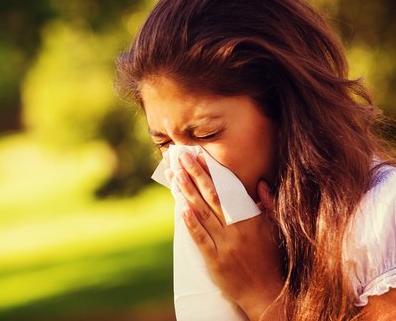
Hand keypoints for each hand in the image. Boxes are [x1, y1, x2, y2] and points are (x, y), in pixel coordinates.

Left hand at [172, 152, 283, 320]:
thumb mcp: (275, 229)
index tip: (199, 157)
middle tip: (181, 157)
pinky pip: (201, 239)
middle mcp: (237, 229)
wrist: (267, 292)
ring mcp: (225, 245)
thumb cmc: (271, 259)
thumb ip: (269, 204)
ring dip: (187, 192)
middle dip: (195, 174)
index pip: (228, 190)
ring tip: (176, 174)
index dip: (212, 173)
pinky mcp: (215, 261)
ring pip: (203, 213)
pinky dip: (191, 224)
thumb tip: (261, 183)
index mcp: (251, 219)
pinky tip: (181, 208)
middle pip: (212, 196)